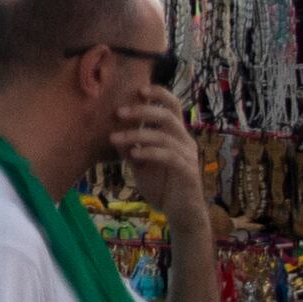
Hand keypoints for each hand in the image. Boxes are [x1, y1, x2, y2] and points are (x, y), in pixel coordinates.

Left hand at [111, 86, 205, 218]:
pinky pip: (169, 156)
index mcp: (176, 135)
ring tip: (114, 139)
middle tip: (118, 112)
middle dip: (143, 110)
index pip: (174, 107)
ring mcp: (189, 156)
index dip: (159, 94)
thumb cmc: (161, 185)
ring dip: (136, 135)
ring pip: (165, 136)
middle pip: (169, 115)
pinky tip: (133, 155)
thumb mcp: (141, 164)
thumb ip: (131, 148)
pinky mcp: (188, 172)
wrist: (180, 213)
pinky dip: (150, 152)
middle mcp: (185, 142)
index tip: (138, 89)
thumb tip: (113, 133)